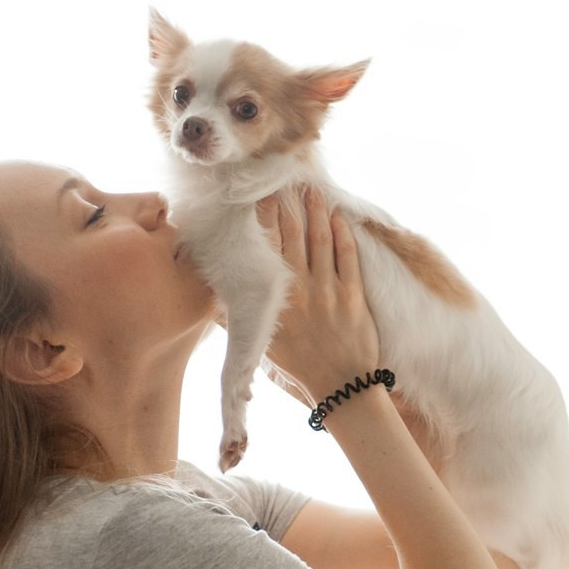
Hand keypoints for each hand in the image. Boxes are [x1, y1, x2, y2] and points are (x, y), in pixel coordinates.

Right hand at [255, 183, 381, 409]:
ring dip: (315, 212)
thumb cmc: (300, 366)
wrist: (340, 386)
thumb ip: (238, 321)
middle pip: (292, 237)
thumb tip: (215, 303)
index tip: (259, 198)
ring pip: (320, 240)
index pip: (267, 250)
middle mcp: (299, 289)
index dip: (264, 220)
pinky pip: (347, 256)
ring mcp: (328, 290)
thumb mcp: (261, 345)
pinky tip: (338, 215)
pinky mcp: (353, 295)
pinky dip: (343, 233)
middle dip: (288, 206)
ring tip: (311, 190)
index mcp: (275, 300)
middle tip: (284, 182)